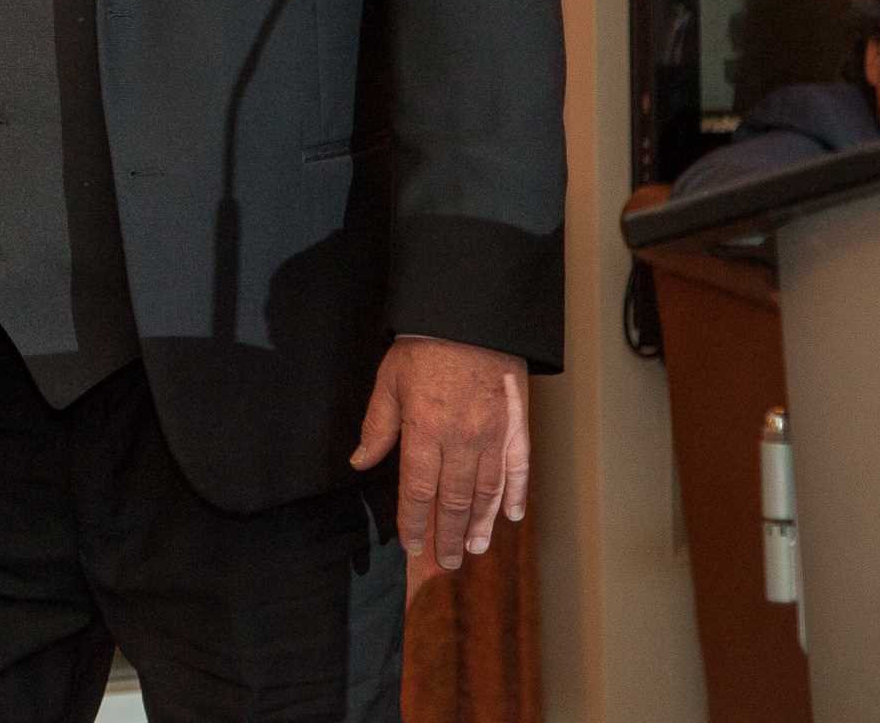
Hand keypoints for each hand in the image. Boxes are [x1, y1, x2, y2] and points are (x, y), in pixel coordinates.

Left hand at [349, 336, 528, 570]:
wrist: (470, 316)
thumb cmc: (422, 347)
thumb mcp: (388, 381)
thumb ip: (377, 426)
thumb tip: (360, 462)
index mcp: (424, 431)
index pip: (417, 489)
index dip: (413, 521)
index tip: (411, 546)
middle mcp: (461, 440)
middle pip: (454, 500)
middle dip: (448, 534)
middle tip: (445, 563)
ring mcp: (494, 435)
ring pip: (488, 491)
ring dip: (480, 524)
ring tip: (473, 549)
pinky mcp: (517, 426)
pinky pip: (519, 468)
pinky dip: (517, 494)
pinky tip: (512, 516)